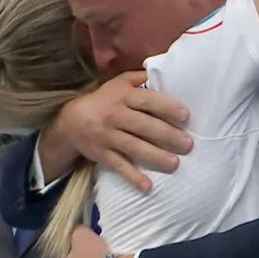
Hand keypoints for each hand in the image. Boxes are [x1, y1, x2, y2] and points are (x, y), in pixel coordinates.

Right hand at [53, 71, 192, 191]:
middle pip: (143, 126)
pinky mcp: (102, 154)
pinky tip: (148, 187)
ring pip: (133, 147)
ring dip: (155, 156)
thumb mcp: (120, 83)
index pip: (147, 100)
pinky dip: (132, 177)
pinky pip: (118, 166)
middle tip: (188, 144)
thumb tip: (168, 71)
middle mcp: (115, 115)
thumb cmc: (105, 100)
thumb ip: (142, 78)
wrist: (71, 121)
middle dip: (167, 136)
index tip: (185, 115)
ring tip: (175, 164)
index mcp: (123, 96)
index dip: (166, 107)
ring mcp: (107, 136)